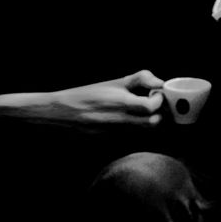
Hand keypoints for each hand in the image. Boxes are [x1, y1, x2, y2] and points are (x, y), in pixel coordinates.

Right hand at [0, 69, 165, 129]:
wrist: (60, 113)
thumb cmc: (88, 94)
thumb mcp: (113, 82)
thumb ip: (140, 79)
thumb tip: (160, 82)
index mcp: (120, 102)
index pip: (151, 107)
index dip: (159, 100)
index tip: (155, 94)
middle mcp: (119, 120)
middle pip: (153, 124)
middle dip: (160, 114)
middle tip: (154, 105)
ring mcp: (115, 133)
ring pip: (143, 132)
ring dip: (149, 122)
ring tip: (143, 112)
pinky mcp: (110, 141)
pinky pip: (131, 137)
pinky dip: (136, 130)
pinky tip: (129, 121)